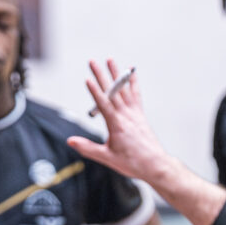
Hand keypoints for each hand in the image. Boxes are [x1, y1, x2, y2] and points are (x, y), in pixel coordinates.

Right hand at [67, 59, 171, 182]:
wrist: (155, 164)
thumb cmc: (132, 163)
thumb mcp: (107, 158)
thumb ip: (88, 148)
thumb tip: (70, 141)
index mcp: (117, 125)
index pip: (103, 105)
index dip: (95, 92)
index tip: (88, 79)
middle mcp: (126, 116)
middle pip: (112, 92)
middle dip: (101, 76)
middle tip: (92, 61)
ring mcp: (135, 114)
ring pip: (124, 90)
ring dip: (116, 74)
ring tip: (110, 59)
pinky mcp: (140, 115)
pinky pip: (136, 95)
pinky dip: (132, 83)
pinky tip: (131, 72)